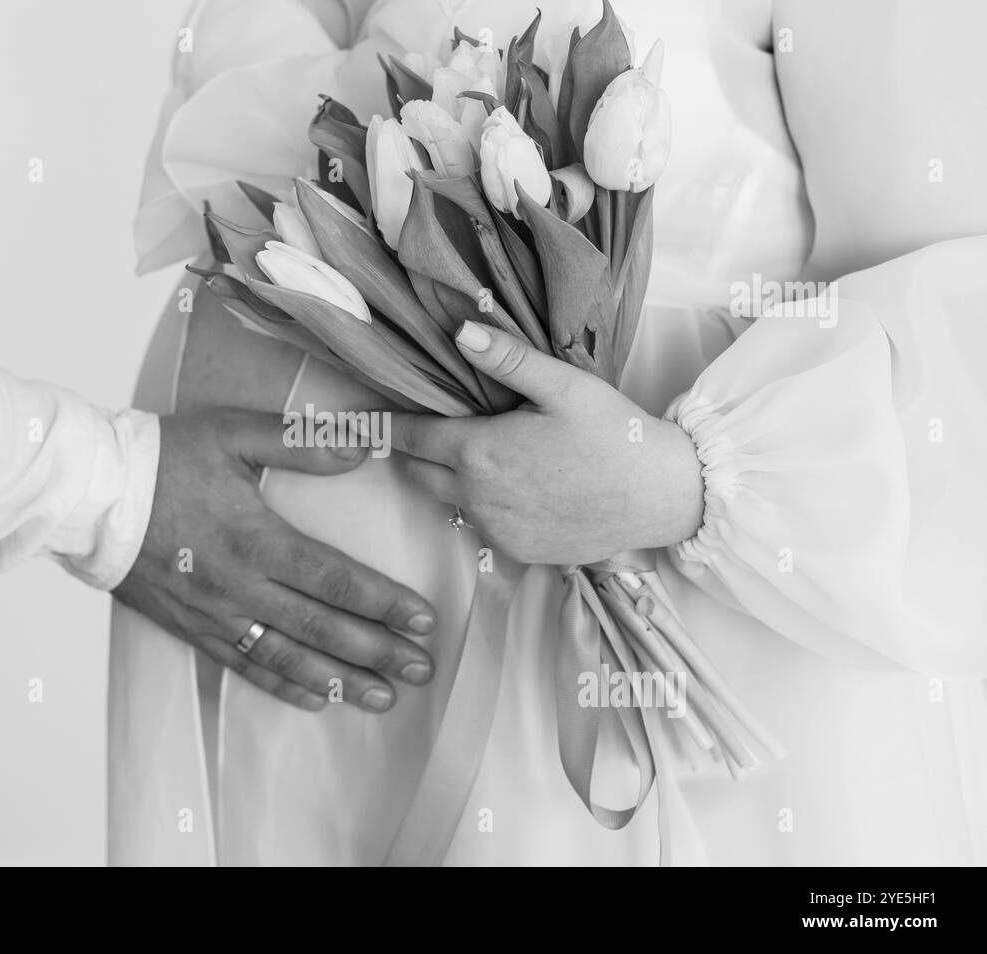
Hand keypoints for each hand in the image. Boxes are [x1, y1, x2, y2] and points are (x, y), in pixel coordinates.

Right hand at [114, 408, 436, 713]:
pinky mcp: (192, 628)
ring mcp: (214, 613)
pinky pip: (244, 666)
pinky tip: (317, 699)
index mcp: (256, 538)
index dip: (384, 603)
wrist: (91, 495)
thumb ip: (302, 443)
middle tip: (422, 670)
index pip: (336, 580)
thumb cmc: (164, 457)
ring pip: (287, 657)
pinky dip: (284, 685)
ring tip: (383, 697)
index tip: (425, 621)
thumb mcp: (234, 433)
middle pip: (321, 628)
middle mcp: (240, 585)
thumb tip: (364, 447)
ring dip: (340, 679)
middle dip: (378, 651)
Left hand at [391, 321, 704, 565]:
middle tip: (426, 428)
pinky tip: (513, 486)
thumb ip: (507, 360)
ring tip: (478, 454)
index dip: (385, 425)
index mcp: (479, 453)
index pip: (410, 438)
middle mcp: (476, 499)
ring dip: (448, 480)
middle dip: (415, 452)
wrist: (661, 497)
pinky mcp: (516, 553)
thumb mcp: (563, 386)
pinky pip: (479, 527)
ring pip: (447, 502)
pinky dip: (481, 506)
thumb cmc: (614, 434)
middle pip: (417, 474)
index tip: (361, 420)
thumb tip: (458, 330)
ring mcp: (495, 531)